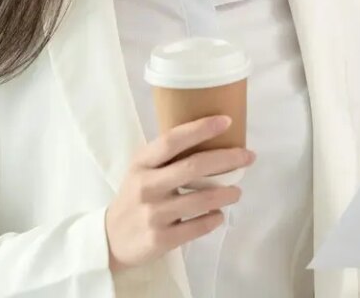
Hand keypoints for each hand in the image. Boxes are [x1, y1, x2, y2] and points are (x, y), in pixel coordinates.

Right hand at [104, 115, 254, 271]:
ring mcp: (153, 214)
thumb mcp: (142, 169)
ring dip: (226, 193)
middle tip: (248, 156)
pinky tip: (219, 214)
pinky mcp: (161, 239)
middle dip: (226, 159)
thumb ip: (168, 156)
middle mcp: (147, 186)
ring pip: (201, 199)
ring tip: (237, 191)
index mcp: (142, 163)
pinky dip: (214, 218)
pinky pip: (197, 226)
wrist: (111, 239)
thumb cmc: (135, 195)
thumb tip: (211, 138)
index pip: (172, 140)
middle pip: (193, 167)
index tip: (226, 121)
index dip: (200, 128)